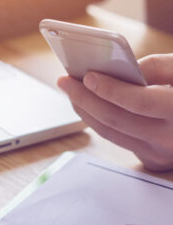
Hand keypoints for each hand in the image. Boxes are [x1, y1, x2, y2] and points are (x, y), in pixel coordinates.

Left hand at [58, 53, 172, 171]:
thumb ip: (157, 66)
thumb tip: (121, 71)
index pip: (140, 102)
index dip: (110, 89)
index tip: (87, 76)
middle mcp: (171, 139)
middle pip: (116, 120)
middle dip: (84, 98)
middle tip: (64, 80)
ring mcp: (160, 154)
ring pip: (110, 133)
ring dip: (84, 110)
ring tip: (69, 90)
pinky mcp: (151, 159)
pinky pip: (116, 139)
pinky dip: (96, 120)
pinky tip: (86, 104)